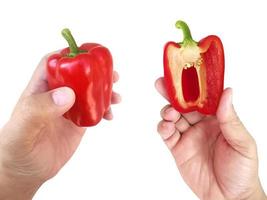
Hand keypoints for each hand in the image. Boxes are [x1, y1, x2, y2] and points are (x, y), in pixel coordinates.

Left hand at [0, 54, 120, 199]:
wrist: (25, 171)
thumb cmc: (15, 149)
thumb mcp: (23, 129)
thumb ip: (40, 110)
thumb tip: (68, 94)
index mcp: (40, 89)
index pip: (54, 64)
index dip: (71, 55)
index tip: (90, 56)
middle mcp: (56, 96)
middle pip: (78, 76)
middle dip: (97, 73)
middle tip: (113, 76)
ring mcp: (68, 109)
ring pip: (90, 92)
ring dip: (105, 91)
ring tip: (116, 97)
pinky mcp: (78, 122)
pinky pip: (94, 111)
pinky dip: (105, 110)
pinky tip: (109, 115)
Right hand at [155, 77, 265, 199]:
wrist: (228, 197)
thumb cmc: (242, 170)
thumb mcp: (242, 142)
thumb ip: (231, 118)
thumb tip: (227, 92)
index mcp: (217, 119)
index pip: (202, 98)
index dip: (192, 86)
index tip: (182, 75)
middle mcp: (201, 124)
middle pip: (183, 104)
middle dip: (172, 94)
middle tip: (161, 84)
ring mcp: (188, 136)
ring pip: (172, 117)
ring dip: (167, 111)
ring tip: (169, 113)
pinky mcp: (177, 148)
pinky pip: (167, 134)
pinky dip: (163, 128)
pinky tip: (166, 127)